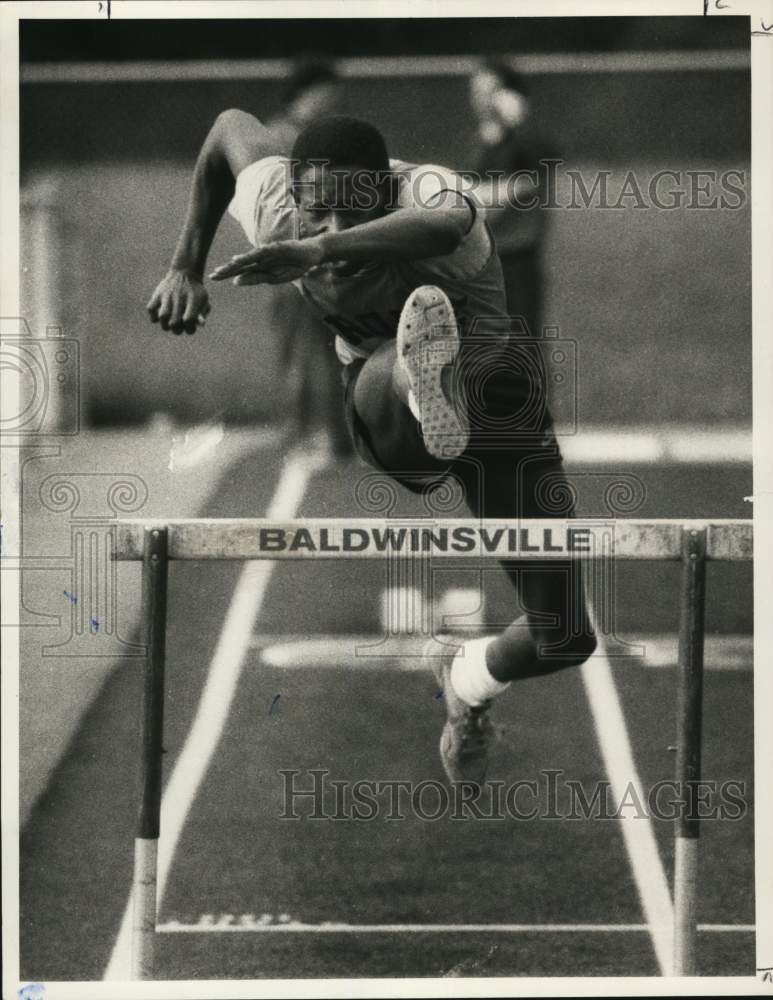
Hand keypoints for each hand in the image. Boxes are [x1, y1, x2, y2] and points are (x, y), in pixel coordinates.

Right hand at [147, 270, 210, 334]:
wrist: (185, 273)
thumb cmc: (195, 291)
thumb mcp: (203, 300)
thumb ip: (202, 313)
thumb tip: (201, 325)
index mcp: (193, 299)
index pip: (189, 320)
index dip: (190, 328)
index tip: (190, 327)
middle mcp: (180, 297)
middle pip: (175, 322)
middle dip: (177, 330)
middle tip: (178, 328)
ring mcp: (167, 295)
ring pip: (162, 316)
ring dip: (165, 325)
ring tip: (168, 325)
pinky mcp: (158, 294)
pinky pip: (151, 308)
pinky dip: (153, 316)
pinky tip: (159, 317)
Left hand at [209, 239, 324, 284]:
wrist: (310, 254)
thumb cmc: (292, 266)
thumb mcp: (274, 278)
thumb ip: (256, 278)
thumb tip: (236, 281)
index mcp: (259, 267)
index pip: (240, 271)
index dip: (227, 273)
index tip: (212, 277)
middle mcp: (260, 259)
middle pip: (241, 265)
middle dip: (228, 270)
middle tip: (212, 275)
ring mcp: (268, 253)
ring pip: (249, 259)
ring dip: (237, 264)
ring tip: (225, 268)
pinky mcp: (277, 248)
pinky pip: (262, 254)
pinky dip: (252, 256)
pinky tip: (242, 259)